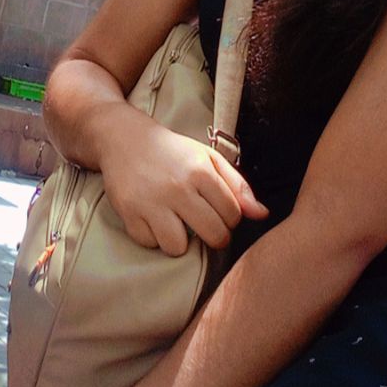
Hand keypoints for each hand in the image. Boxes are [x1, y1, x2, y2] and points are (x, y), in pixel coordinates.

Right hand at [100, 120, 267, 255]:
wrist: (125, 139)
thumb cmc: (173, 151)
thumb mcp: (208, 158)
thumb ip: (237, 186)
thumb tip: (262, 215)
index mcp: (201, 171)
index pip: (233, 215)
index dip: (230, 219)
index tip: (218, 213)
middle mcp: (177, 187)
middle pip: (213, 235)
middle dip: (214, 237)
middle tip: (204, 226)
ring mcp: (151, 201)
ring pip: (179, 247)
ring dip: (180, 241)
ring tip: (176, 224)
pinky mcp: (129, 212)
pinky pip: (150, 244)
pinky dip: (153, 237)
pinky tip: (153, 219)